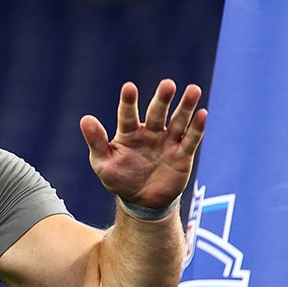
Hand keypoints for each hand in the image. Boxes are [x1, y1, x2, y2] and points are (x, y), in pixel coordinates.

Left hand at [80, 79, 205, 207]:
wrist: (142, 201)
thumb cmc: (120, 179)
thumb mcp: (103, 163)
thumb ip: (96, 141)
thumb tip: (85, 119)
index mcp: (129, 133)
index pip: (127, 115)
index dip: (128, 102)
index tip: (129, 88)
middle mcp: (150, 132)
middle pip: (157, 113)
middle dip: (162, 99)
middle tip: (167, 84)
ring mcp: (167, 142)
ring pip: (177, 121)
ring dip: (185, 107)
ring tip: (193, 90)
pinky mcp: (183, 154)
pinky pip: (191, 139)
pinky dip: (197, 128)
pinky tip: (202, 114)